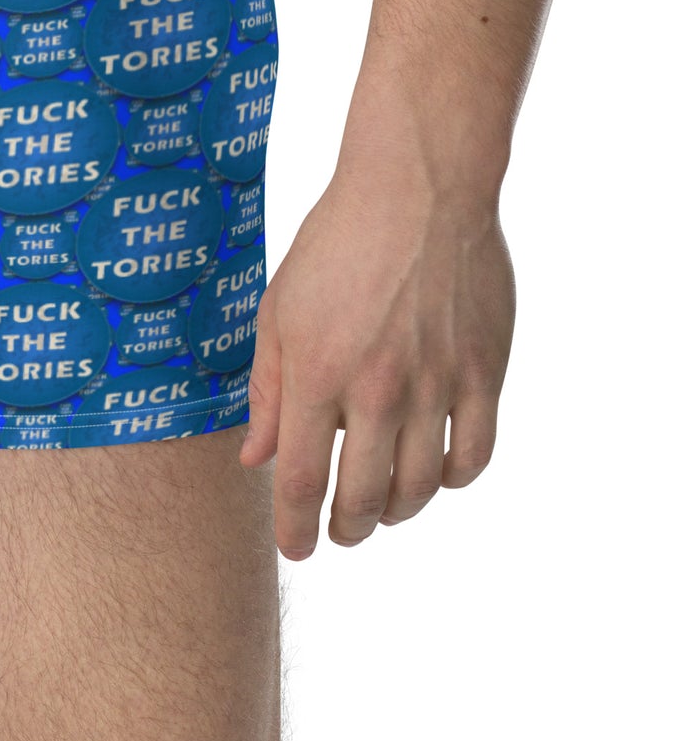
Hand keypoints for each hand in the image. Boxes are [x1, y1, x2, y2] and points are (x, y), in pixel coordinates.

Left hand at [239, 159, 514, 558]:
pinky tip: (435, 475)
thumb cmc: (335, 245)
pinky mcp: (484, 372)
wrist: (416, 190)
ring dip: (397, 512)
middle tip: (338, 531)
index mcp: (318, 374)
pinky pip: (475, 453)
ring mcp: (437, 383)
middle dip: (345, 528)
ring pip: (422, 487)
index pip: (303, 481)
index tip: (296, 550)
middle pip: (364, 498)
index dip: (296, 528)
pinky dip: (453, 479)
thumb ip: (269, 392)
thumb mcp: (278, 312)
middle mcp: (378, 388)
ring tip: (382, 509)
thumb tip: (257, 459)